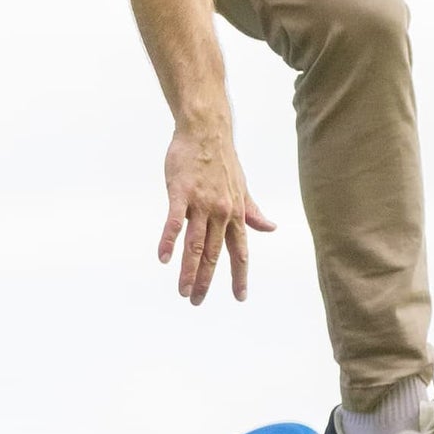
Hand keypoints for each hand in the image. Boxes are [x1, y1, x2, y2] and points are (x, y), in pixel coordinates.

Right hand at [158, 119, 275, 304]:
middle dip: (206, 281)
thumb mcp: (242, 188)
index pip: (239, 251)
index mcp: (235, 213)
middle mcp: (221, 212)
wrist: (206, 131)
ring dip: (188, 270)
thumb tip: (269, 228)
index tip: (240, 297)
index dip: (240, 276)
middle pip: (213, 254)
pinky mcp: (180, 193)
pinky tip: (163, 257)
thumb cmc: (222, 160)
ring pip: (195, 244)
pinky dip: (169, 241)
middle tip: (196, 301)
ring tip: (183, 291)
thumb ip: (252, 211)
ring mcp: (200, 203)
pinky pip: (174, 222)